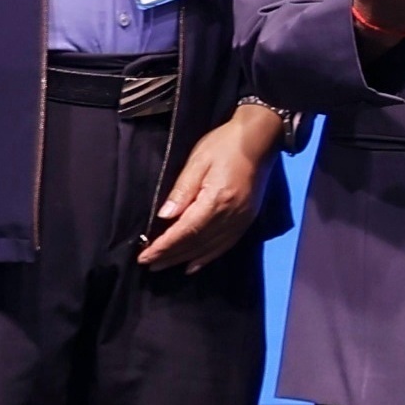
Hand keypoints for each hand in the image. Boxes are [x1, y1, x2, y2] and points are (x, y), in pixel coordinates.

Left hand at [140, 101, 282, 269]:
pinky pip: (226, 245)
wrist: (260, 138)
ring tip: (164, 266)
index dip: (164, 246)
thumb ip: (182, 190)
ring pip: (209, 248)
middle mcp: (231, 215)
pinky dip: (208, 257)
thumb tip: (165, 216)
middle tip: (149, 264)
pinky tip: (194, 264)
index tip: (145, 256)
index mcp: (217, 199)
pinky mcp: (247, 219)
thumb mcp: (198, 161)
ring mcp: (241, 220)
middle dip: (170, 255)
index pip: (186, 231)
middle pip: (196, 243)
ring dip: (185, 259)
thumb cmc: (225, 144)